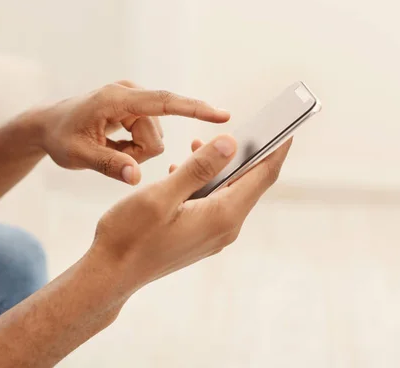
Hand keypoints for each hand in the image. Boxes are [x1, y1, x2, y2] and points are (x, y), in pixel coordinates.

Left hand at [39, 81, 229, 184]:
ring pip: (154, 139)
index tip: (222, 116)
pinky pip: (148, 136)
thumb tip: (137, 178)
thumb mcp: (78, 155)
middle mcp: (129, 94)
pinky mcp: (134, 108)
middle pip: (156, 135)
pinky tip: (113, 145)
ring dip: (134, 153)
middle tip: (108, 156)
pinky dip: (133, 148)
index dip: (194, 109)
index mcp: (117, 99)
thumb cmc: (59, 138)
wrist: (48, 125)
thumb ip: (108, 165)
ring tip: (108, 149)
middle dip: (137, 154)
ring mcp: (133, 100)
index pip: (164, 103)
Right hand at [92, 135, 291, 291]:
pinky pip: (214, 204)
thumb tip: (231, 143)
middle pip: (249, 183)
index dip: (277, 148)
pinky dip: (205, 184)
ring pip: (229, 193)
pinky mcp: (199, 238)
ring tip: (198, 147)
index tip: (288, 126)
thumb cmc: (130, 235)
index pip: (263, 176)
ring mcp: (212, 236)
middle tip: (242, 125)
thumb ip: (198, 169)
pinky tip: (182, 172)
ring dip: (219, 167)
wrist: (111, 274)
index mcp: (221, 215)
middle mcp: (224, 228)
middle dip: (247, 153)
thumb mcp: (162, 196)